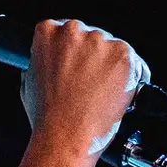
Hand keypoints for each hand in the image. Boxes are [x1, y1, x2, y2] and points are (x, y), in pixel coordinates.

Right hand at [9, 19, 147, 166]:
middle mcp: (74, 30)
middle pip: (92, 38)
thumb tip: (55, 60)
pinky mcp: (123, 55)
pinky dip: (133, 78)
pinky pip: (135, 63)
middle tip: (92, 86)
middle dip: (94, 59)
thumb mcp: (30, 80)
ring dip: (113, 68)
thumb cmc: (47, 116)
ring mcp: (100, 42)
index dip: (75, 53)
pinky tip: (120, 95)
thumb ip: (45, 60)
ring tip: (103, 95)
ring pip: (113, 50)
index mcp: (48, 32)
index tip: (78, 67)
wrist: (66, 136)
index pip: (66, 31)